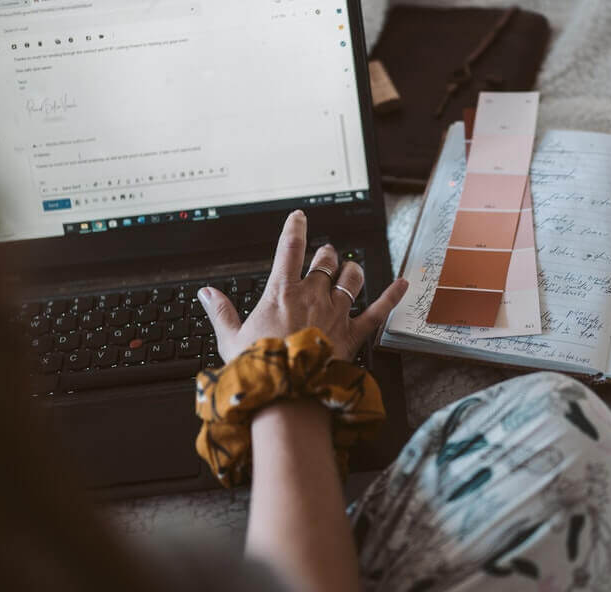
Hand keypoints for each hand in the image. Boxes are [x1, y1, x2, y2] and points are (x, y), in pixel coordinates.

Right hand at [197, 210, 407, 363]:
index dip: (296, 228)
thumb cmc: (259, 368)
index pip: (291, 248)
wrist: (287, 394)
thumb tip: (206, 293)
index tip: (300, 217)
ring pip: (352, 278)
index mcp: (282, 293)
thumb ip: (220, 312)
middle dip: (325, 254)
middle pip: (325, 260)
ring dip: (351, 270)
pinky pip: (378, 310)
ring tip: (349, 269)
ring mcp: (335, 312)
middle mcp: (312, 296)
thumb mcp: (230, 339)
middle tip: (324, 255)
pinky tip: (403, 283)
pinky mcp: (353, 333)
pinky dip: (392, 295)